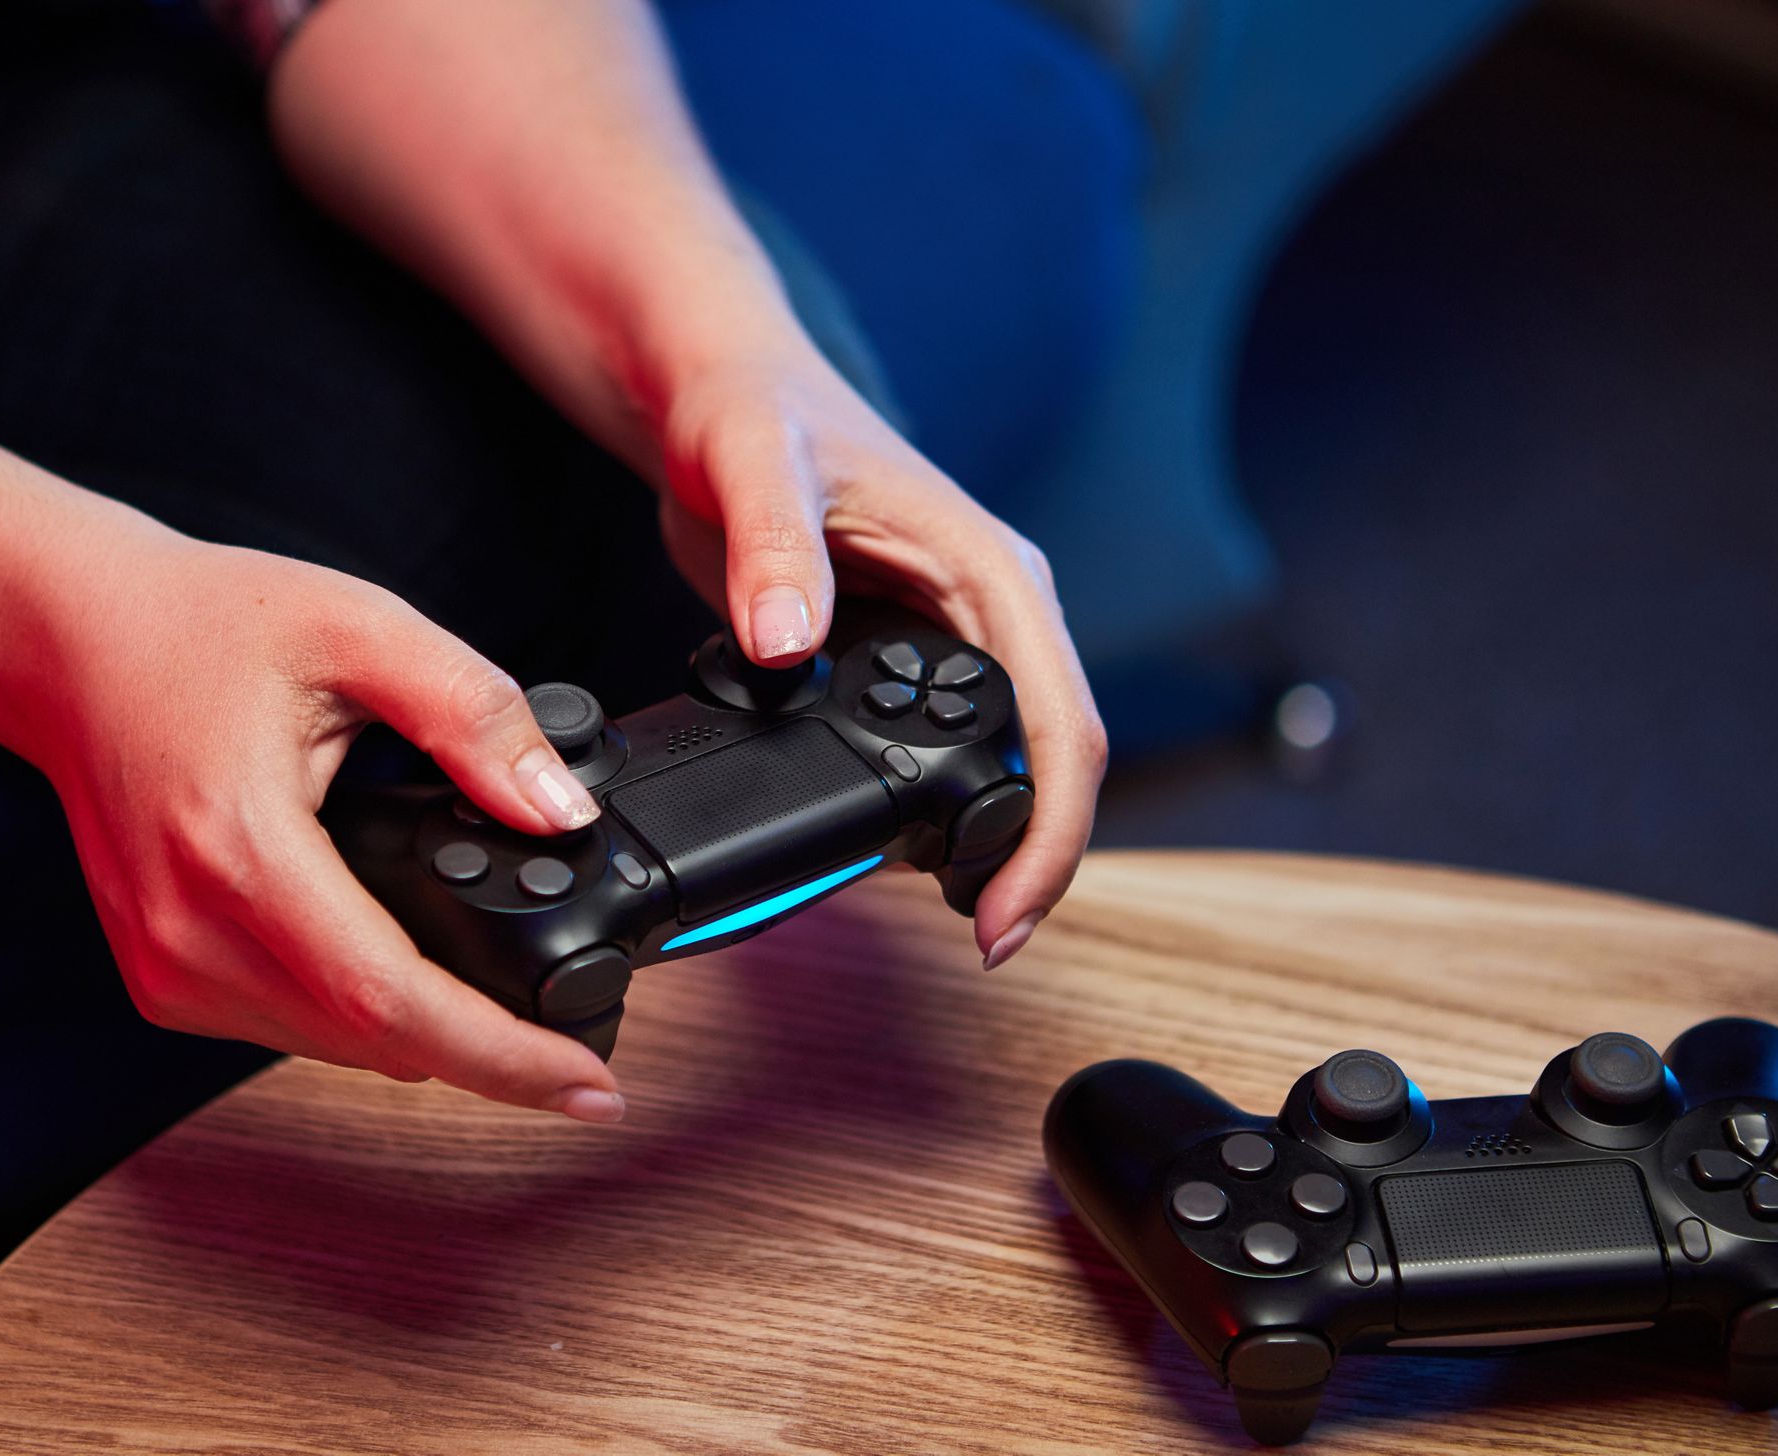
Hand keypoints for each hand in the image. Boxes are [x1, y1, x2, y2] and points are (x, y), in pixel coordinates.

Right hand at [19, 532, 625, 1120]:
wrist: (68, 640)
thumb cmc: (201, 623)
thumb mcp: (360, 628)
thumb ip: (472, 714)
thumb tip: (561, 810)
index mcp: (240, 846)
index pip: (390, 1001)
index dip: (504, 1057)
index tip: (591, 1089)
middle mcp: (190, 930)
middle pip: (376, 1042)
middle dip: (493, 1052)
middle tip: (584, 1037)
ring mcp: (166, 965)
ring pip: (339, 1048)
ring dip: (433, 1037)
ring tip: (515, 1001)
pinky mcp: (162, 977)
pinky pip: (293, 1029)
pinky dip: (370, 1014)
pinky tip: (414, 969)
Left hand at [655, 347, 1108, 968]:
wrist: (716, 395)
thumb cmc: (751, 408)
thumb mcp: (753, 461)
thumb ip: (773, 546)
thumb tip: (789, 642)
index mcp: (988, 570)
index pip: (1061, 719)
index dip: (1049, 830)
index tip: (1006, 912)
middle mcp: (989, 610)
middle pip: (1052, 756)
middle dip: (1032, 855)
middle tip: (986, 936)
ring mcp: (950, 638)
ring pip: (1005, 760)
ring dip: (990, 840)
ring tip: (952, 914)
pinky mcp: (903, 659)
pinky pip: (940, 749)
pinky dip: (933, 809)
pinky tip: (894, 850)